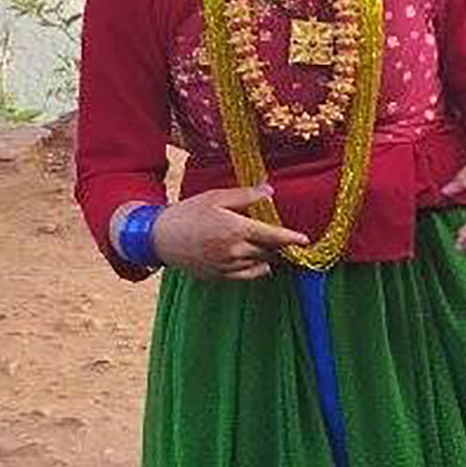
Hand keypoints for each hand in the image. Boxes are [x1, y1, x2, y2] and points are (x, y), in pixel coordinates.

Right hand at [151, 185, 309, 281]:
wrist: (160, 237)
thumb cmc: (189, 212)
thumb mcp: (216, 197)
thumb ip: (245, 196)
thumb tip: (269, 190)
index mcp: (235, 228)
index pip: (272, 236)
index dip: (291, 238)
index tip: (305, 240)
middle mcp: (233, 250)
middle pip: (269, 251)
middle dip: (280, 246)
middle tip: (288, 241)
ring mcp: (226, 266)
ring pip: (259, 264)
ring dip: (269, 257)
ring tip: (275, 250)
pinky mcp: (218, 276)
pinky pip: (246, 276)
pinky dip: (257, 269)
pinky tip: (260, 262)